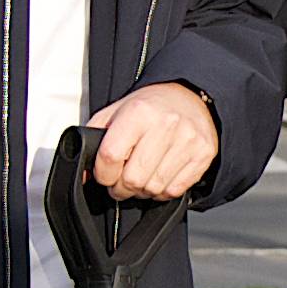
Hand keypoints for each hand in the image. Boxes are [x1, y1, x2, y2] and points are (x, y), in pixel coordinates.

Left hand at [86, 80, 218, 200]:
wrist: (191, 96)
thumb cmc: (151, 107)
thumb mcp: (117, 111)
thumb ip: (95, 138)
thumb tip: (83, 174)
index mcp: (139, 112)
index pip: (111, 156)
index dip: (103, 174)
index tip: (104, 174)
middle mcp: (166, 125)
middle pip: (133, 179)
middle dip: (121, 188)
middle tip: (121, 182)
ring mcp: (187, 141)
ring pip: (154, 188)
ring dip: (142, 191)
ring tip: (142, 177)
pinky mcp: (203, 155)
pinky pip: (174, 190)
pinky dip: (162, 191)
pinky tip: (159, 177)